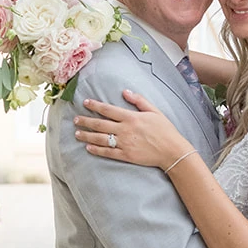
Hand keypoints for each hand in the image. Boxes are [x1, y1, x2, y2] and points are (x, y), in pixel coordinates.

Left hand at [75, 91, 189, 169]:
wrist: (172, 151)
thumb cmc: (165, 130)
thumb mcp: (154, 111)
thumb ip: (139, 101)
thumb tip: (125, 91)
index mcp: (131, 118)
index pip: (108, 110)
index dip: (95, 105)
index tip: (85, 103)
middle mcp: (125, 130)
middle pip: (100, 125)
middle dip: (86, 121)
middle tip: (75, 120)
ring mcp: (125, 144)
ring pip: (101, 139)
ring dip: (87, 136)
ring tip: (77, 134)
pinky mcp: (126, 155)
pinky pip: (108, 153)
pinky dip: (97, 150)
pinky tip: (89, 148)